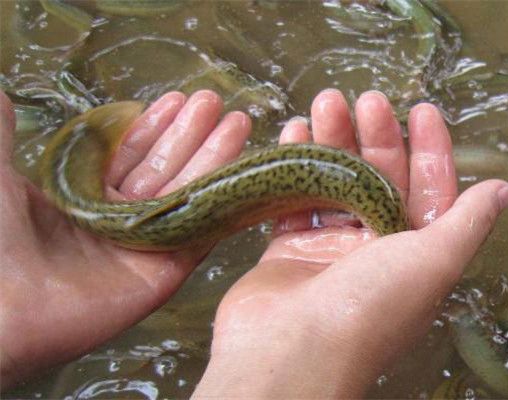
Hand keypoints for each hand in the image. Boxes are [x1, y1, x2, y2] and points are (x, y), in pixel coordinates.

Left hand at [0, 90, 252, 385]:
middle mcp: (114, 219)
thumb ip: (4, 133)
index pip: (126, 154)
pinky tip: (240, 172)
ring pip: (185, 194)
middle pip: (162, 169)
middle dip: (189, 134)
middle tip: (213, 101)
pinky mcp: (164, 271)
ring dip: (213, 157)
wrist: (0, 308)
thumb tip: (4, 96)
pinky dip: (223, 203)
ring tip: (237, 121)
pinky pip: (200, 232)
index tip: (176, 100)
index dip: (152, 126)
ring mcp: (142, 246)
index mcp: (80, 196)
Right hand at [193, 90, 507, 397]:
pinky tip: (294, 133)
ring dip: (332, 142)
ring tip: (324, 103)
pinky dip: (294, 166)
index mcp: (416, 254)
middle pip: (378, 179)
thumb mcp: (433, 261)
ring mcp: (330, 250)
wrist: (289, 352)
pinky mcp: (288, 249)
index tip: (421, 109)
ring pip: (335, 182)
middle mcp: (375, 250)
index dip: (431, 148)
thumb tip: (504, 190)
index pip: (431, 190)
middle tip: (365, 99)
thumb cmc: (369, 307)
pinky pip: (295, 198)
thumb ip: (467, 222)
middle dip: (375, 136)